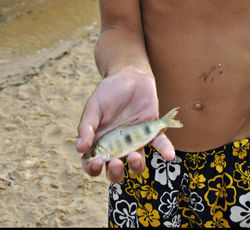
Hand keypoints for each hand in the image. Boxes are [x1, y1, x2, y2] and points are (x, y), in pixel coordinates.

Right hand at [76, 67, 175, 181]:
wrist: (130, 75)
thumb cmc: (109, 92)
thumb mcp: (94, 105)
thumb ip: (86, 126)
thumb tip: (80, 148)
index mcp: (100, 142)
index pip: (93, 164)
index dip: (93, 168)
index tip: (97, 162)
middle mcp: (117, 147)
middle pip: (115, 171)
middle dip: (116, 173)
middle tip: (117, 163)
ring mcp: (135, 141)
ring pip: (137, 164)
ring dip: (136, 165)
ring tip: (134, 156)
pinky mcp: (152, 132)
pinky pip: (160, 145)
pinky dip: (165, 150)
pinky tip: (169, 155)